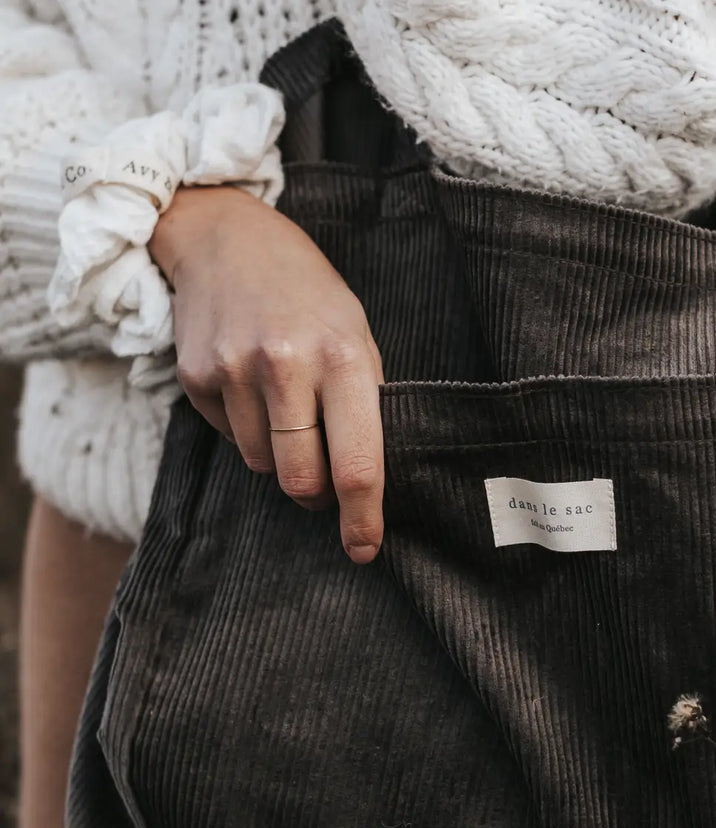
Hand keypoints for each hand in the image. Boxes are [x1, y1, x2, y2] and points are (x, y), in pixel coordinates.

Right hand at [149, 184, 384, 564]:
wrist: (226, 238)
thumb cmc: (308, 294)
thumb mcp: (356, 333)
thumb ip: (363, 401)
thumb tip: (364, 479)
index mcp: (343, 358)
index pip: (356, 463)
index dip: (362, 517)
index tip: (363, 547)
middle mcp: (286, 365)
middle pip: (300, 480)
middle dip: (315, 496)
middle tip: (322, 486)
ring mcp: (234, 371)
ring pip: (261, 466)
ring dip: (279, 460)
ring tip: (285, 410)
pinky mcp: (196, 377)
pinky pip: (229, 439)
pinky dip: (246, 431)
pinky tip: (252, 390)